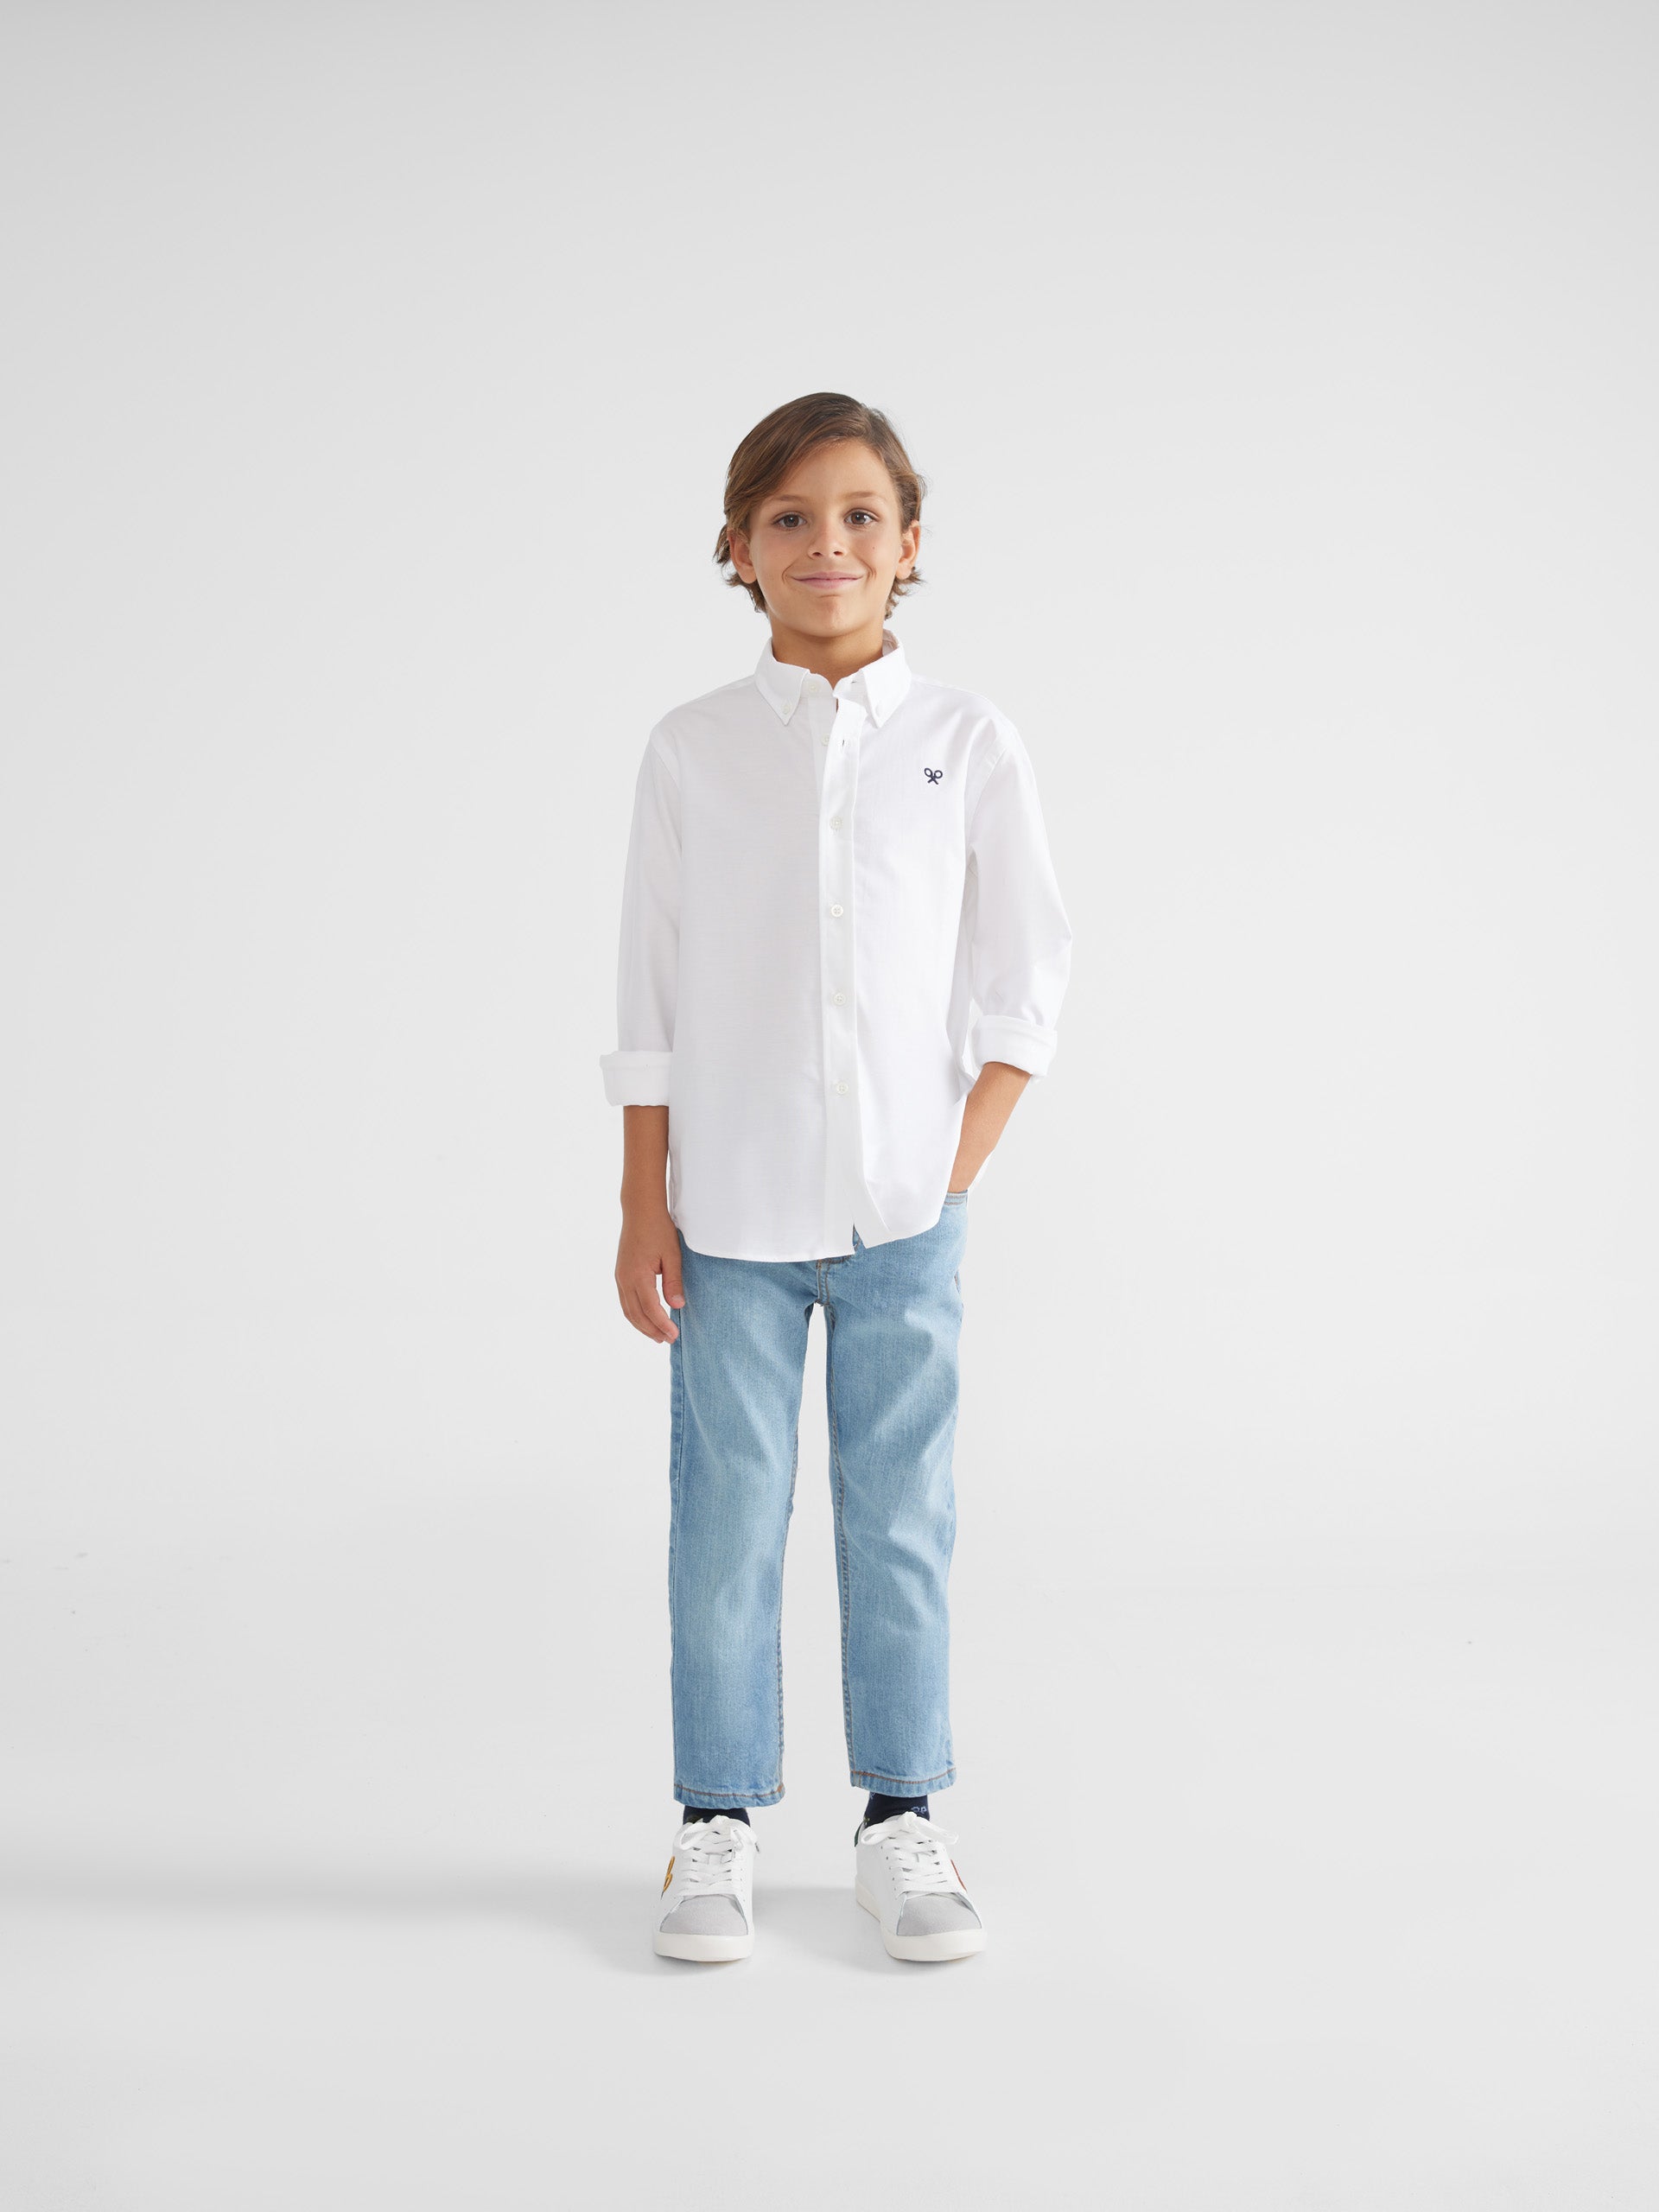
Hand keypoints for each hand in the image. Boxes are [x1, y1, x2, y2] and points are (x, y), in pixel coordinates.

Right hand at [615, 1205, 684, 1343]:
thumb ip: (673, 1281)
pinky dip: (635, 1315)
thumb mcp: (672, 1255)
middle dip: (652, 1330)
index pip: (650, 1308)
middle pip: (636, 1314)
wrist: (640, 1211)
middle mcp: (625, 1279)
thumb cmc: (658, 1229)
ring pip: (628, 1310)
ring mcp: (620, 1277)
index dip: (662, 1324)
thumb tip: (677, 1305)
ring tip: (657, 1336)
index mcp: (638, 1275)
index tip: (674, 1335)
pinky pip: (625, 1302)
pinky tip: (646, 1319)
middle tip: (668, 1340)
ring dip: (642, 1326)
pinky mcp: (621, 1274)